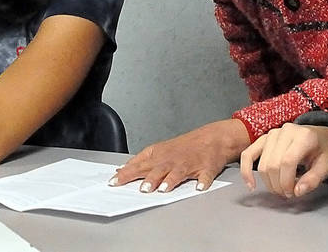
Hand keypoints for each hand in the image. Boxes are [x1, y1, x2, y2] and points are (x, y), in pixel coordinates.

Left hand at [110, 119, 249, 192]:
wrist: (213, 138)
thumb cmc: (184, 146)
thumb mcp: (159, 150)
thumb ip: (140, 161)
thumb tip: (120, 170)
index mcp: (160, 155)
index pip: (139, 165)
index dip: (126, 173)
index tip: (114, 182)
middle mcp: (172, 160)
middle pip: (158, 169)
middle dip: (149, 178)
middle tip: (141, 189)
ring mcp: (189, 164)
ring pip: (178, 172)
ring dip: (171, 180)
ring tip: (164, 189)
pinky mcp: (206, 168)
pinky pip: (204, 176)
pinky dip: (203, 181)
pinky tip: (199, 187)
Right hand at [239, 123, 327, 197]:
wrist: (321, 136)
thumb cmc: (324, 151)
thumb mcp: (326, 165)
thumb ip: (314, 179)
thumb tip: (297, 191)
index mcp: (303, 136)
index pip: (287, 161)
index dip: (287, 181)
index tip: (293, 193)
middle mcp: (286, 131)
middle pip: (273, 164)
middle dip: (278, 185)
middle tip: (287, 194)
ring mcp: (273, 133)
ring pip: (262, 164)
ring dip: (268, 182)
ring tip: (279, 189)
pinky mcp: (264, 138)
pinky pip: (248, 154)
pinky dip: (246, 170)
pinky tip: (251, 185)